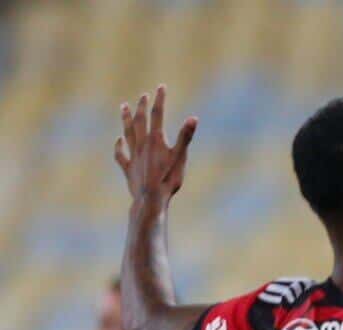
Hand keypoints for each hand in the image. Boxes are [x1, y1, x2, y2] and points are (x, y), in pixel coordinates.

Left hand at [115, 85, 197, 202]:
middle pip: (140, 120)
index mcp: (156, 140)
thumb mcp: (181, 157)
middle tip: (143, 96)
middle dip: (142, 106)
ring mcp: (133, 156)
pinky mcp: (129, 169)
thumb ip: (185, 137)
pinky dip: (119, 145)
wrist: (150, 199)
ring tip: (124, 107)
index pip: (157, 114)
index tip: (161, 87)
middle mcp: (142, 144)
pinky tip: (119, 140)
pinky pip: (121, 154)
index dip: (159, 100)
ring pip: (127, 132)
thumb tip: (193, 118)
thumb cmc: (168, 179)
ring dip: (126, 119)